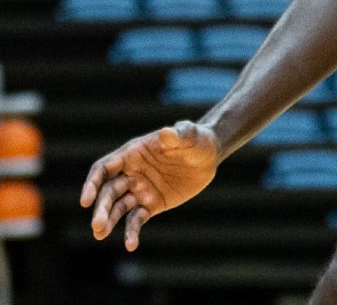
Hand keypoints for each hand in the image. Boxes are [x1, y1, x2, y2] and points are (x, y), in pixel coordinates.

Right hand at [80, 121, 220, 250]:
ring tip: (100, 235)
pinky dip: (132, 232)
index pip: (104, 169)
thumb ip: (178, 134)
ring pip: (118, 207)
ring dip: (108, 220)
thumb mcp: (190, 135)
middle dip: (101, 208)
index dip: (92, 184)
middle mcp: (131, 173)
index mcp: (132, 154)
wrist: (209, 156)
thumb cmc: (196, 140)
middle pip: (108, 191)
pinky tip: (130, 245)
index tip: (85, 201)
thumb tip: (166, 132)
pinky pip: (136, 219)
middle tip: (97, 225)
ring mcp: (139, 190)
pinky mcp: (151, 204)